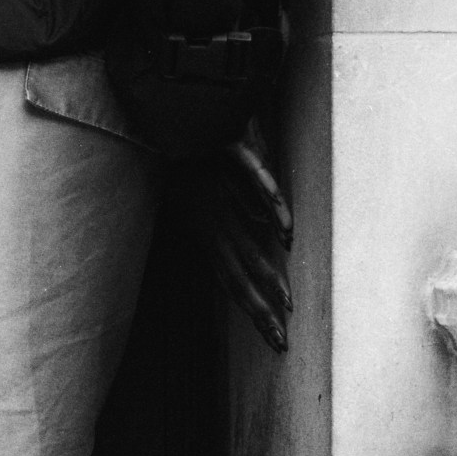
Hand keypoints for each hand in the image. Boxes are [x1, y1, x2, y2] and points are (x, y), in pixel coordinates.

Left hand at [195, 118, 291, 350]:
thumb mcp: (205, 197)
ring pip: (244, 239)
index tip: (274, 339)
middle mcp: (212, 216)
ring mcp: (218, 190)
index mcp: (206, 229)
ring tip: (287, 302)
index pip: (231, 280)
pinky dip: (272, 206)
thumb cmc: (187, 159)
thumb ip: (236, 216)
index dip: (253, 310)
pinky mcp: (229, 154)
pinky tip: (286, 231)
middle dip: (260, 310)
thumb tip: (263, 231)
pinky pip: (254, 181)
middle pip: (238, 273)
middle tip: (281, 340)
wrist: (169, 115)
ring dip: (266, 273)